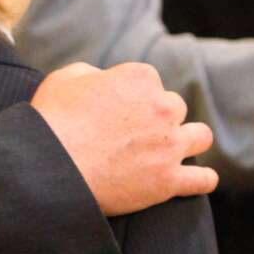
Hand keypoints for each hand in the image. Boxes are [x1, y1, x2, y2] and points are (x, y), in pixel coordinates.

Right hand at [31, 61, 217, 213]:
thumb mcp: (65, 78)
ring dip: (187, 141)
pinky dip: (202, 180)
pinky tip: (199, 181)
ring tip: (172, 152)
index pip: (150, 82)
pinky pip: (201, 179)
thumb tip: (103, 79)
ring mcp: (169, 145)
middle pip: (174, 108)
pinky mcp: (168, 180)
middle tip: (137, 136)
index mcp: (140, 77)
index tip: (119, 112)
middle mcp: (162, 106)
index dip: (134, 98)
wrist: (51, 168)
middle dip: (159, 119)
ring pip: (200, 137)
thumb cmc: (52, 121)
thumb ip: (92, 73)